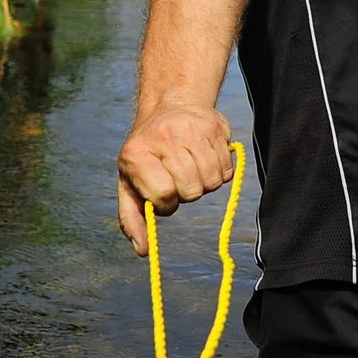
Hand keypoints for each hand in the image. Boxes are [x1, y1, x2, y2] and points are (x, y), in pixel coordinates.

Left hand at [116, 105, 232, 255]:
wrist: (170, 107)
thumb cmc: (148, 155)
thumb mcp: (130, 183)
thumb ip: (132, 219)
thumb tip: (143, 250)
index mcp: (136, 153)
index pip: (163, 194)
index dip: (166, 202)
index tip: (162, 193)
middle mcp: (164, 137)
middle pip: (191, 190)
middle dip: (186, 193)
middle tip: (177, 178)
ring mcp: (192, 129)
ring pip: (212, 181)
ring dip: (204, 184)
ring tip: (191, 168)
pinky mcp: (216, 128)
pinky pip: (227, 169)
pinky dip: (219, 173)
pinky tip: (205, 159)